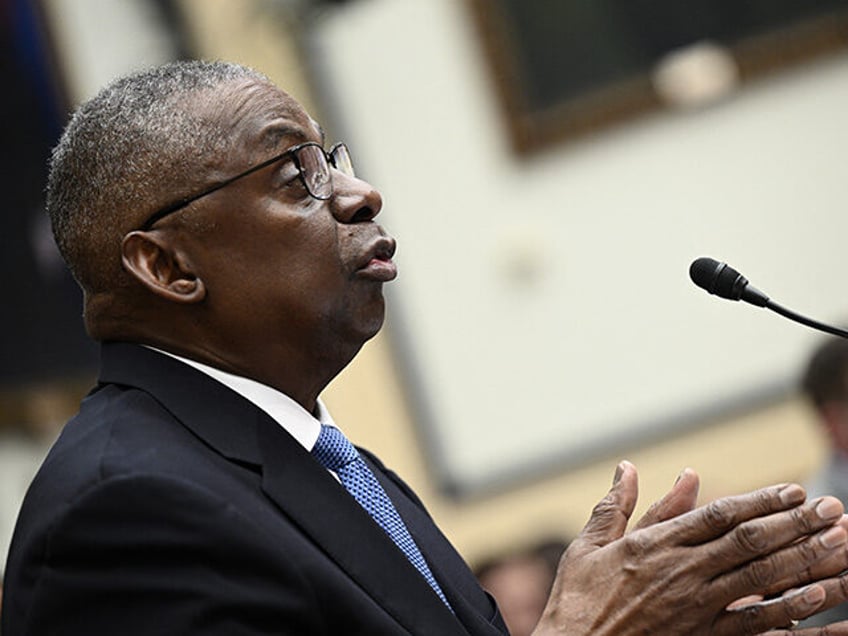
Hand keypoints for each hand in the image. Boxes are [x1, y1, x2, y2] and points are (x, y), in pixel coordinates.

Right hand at [532, 461, 847, 634]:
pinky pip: (756, 624)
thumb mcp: (588, 544)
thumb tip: (627, 467)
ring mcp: (696, 607)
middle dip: (796, 523)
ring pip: (761, 579)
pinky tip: (819, 599)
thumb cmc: (579, 598)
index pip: (719, 515)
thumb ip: (615, 505)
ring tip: (840, 545)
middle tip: (832, 508)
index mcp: (655, 544)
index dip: (760, 501)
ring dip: (805, 560)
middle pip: (750, 542)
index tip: (793, 490)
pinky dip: (790, 611)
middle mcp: (682, 571)